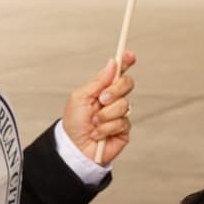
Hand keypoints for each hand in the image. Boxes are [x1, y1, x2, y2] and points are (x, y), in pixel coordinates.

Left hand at [61, 51, 135, 165]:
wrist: (75, 148)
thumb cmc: (74, 123)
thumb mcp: (80, 97)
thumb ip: (98, 81)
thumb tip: (112, 64)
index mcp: (102, 88)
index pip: (117, 72)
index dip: (125, 62)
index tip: (129, 55)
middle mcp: (113, 99)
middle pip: (127, 84)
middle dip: (114, 91)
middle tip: (102, 99)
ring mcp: (120, 113)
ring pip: (124, 105)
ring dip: (106, 114)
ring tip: (94, 123)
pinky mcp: (124, 128)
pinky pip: (122, 122)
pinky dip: (107, 128)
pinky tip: (98, 133)